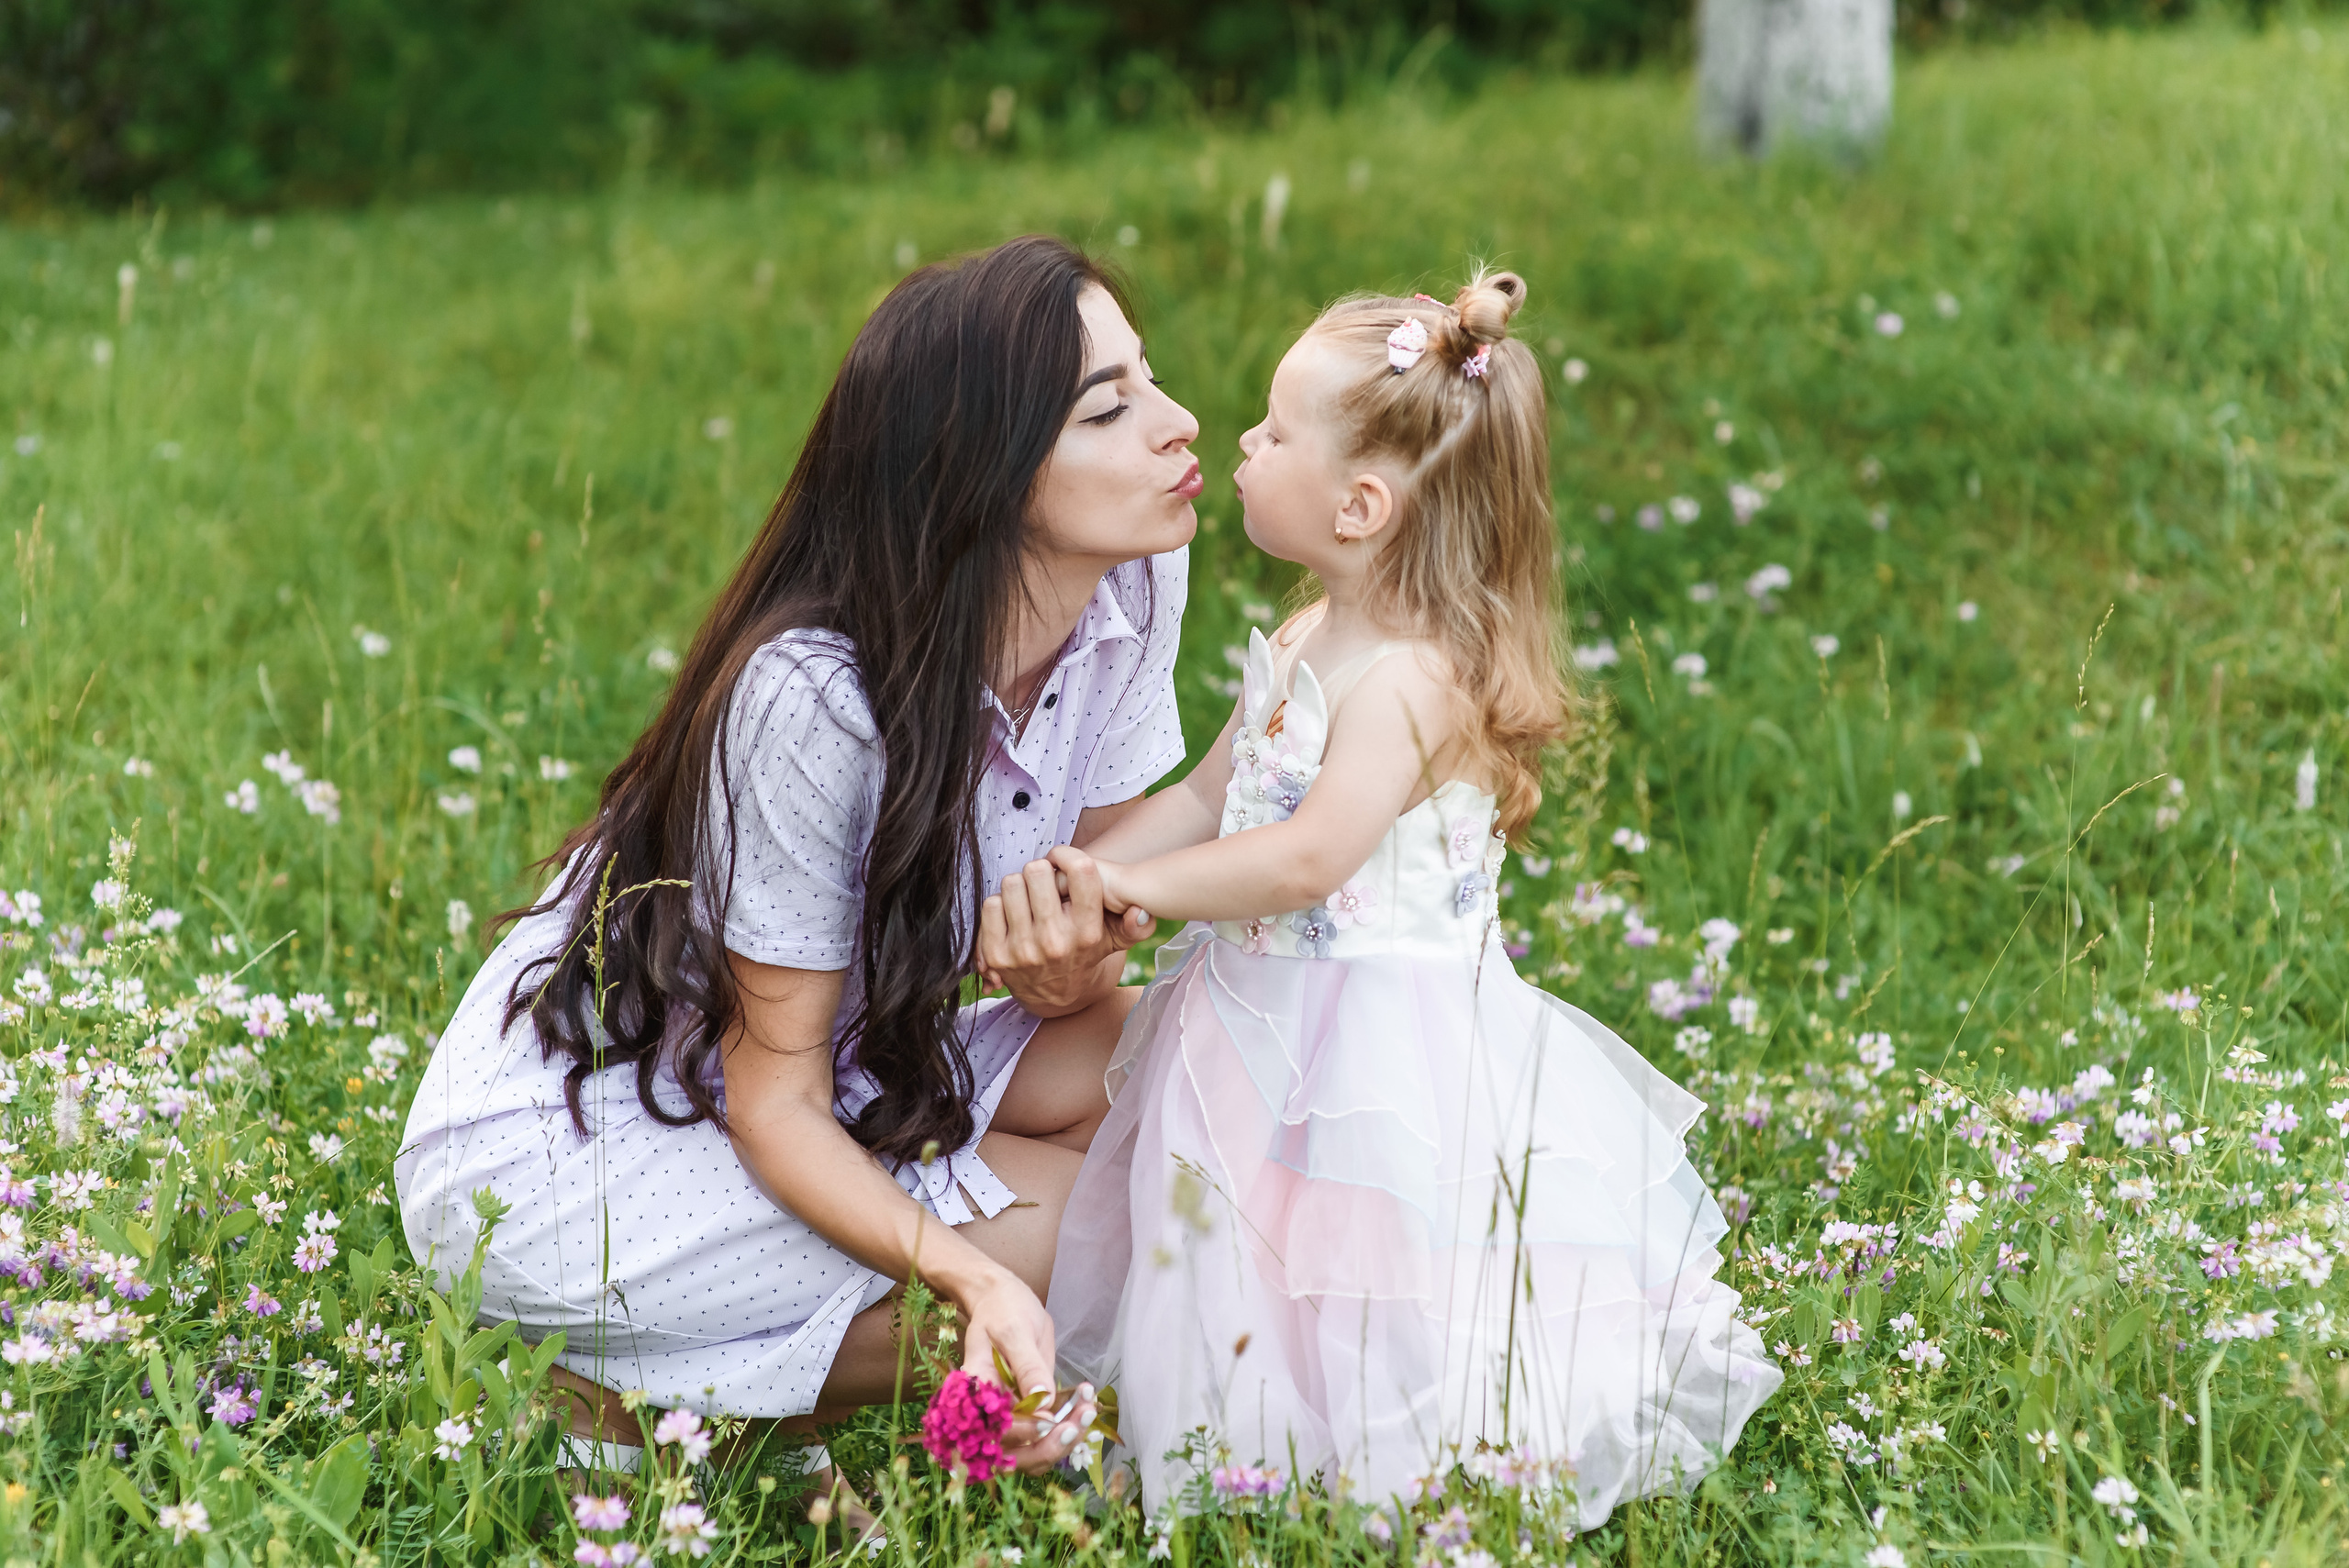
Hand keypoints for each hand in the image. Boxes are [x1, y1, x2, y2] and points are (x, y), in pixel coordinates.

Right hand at [955, 1269, 1098, 1472]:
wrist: (1002, 1300)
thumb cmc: (1002, 1310)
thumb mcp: (1015, 1331)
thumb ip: (1027, 1367)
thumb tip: (1043, 1403)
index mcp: (974, 1393)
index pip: (992, 1429)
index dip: (1021, 1433)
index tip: (1049, 1423)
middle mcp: (987, 1413)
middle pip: (1012, 1454)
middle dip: (1048, 1447)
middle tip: (1078, 1425)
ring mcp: (1008, 1417)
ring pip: (1031, 1452)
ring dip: (1062, 1442)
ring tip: (1089, 1412)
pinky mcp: (1027, 1413)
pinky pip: (1045, 1436)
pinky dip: (1067, 1429)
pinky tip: (1087, 1406)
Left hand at [977, 850, 1151, 1015]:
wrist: (1055, 994)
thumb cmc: (1086, 951)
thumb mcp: (1116, 939)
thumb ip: (1138, 924)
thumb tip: (1141, 911)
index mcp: (1087, 932)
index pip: (1081, 870)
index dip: (1069, 856)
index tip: (1065, 864)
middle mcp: (1055, 941)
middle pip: (1037, 871)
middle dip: (1041, 872)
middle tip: (1044, 884)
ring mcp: (1023, 950)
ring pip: (1011, 884)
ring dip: (1019, 886)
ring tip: (1028, 899)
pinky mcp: (997, 955)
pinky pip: (991, 904)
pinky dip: (1000, 904)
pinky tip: (1012, 914)